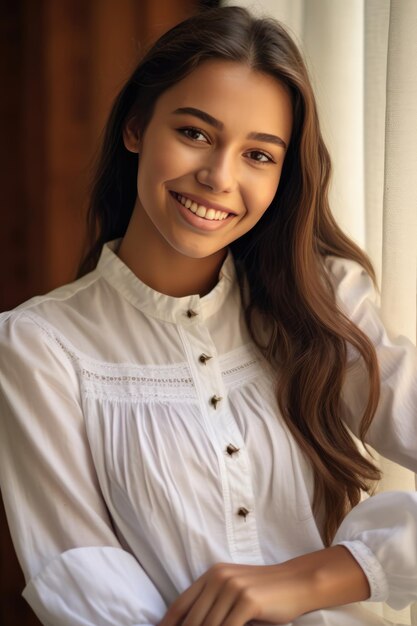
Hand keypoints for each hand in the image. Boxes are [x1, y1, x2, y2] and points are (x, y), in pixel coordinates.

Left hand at [157, 561, 307, 625]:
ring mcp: (232, 588)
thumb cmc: (265, 592)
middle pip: (192, 620)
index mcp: (212, 574)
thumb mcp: (234, 592)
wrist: (296, 582)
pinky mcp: (247, 600)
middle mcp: (218, 577)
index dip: (168, 624)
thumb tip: (190, 624)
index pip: (181, 604)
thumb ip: (212, 604)